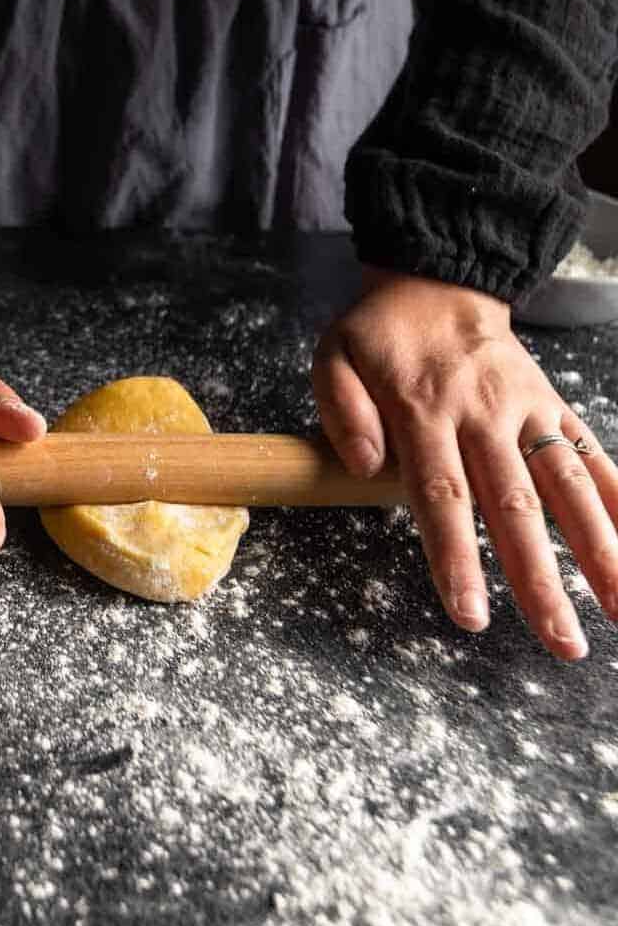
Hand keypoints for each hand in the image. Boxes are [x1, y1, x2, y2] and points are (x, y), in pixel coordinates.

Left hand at [313, 266, 617, 660]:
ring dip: (599, 550)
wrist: (438, 283)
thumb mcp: (333, 357)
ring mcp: (527, 411)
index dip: (457, 557)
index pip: (442, 496)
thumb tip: (365, 468)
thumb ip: (342, 411)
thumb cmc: (378, 335)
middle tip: (561, 642)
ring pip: (568, 486)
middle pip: (515, 506)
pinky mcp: (553, 406)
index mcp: (424, 411)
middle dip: (540, 578)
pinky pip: (591, 453)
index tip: (471, 613)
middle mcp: (484, 416)